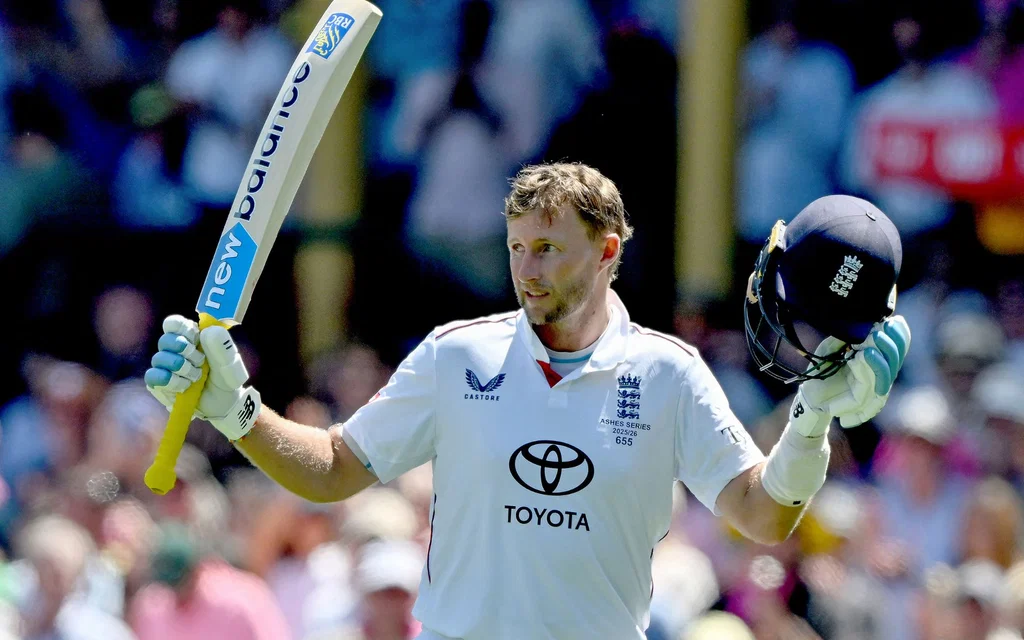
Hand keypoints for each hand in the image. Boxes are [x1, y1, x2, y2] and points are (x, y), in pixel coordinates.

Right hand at [144, 315, 261, 440]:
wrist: (224, 404)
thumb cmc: (226, 378)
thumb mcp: (230, 362)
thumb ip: (221, 346)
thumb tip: (207, 331)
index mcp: (192, 338)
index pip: (174, 324)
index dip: (181, 329)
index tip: (194, 338)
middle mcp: (176, 350)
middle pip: (166, 340)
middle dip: (183, 351)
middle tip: (200, 361)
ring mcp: (166, 366)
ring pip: (159, 358)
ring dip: (180, 368)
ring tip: (196, 377)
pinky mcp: (160, 383)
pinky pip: (153, 376)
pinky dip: (169, 381)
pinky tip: (184, 386)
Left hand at [792, 315, 910, 436]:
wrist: (809, 393)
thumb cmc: (824, 368)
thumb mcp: (833, 347)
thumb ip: (847, 336)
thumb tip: (863, 321)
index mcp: (880, 362)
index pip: (898, 349)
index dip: (900, 335)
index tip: (894, 319)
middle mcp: (880, 376)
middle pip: (895, 361)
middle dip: (890, 342)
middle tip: (882, 326)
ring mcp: (872, 390)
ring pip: (885, 374)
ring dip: (879, 355)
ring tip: (872, 339)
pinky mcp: (858, 400)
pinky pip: (866, 384)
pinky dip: (864, 369)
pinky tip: (859, 357)